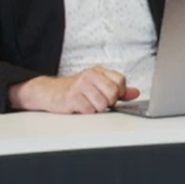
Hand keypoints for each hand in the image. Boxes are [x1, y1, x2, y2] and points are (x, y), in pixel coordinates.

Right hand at [9, 67, 139, 113]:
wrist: (49, 92)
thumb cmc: (75, 90)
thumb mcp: (98, 86)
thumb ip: (118, 90)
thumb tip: (135, 93)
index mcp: (98, 71)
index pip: (120, 81)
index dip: (118, 93)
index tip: (110, 96)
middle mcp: (90, 75)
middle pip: (113, 93)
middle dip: (108, 102)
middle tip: (97, 101)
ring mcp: (80, 85)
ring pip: (102, 104)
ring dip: (95, 109)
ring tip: (86, 103)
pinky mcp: (72, 97)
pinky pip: (89, 110)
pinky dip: (85, 112)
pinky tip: (78, 106)